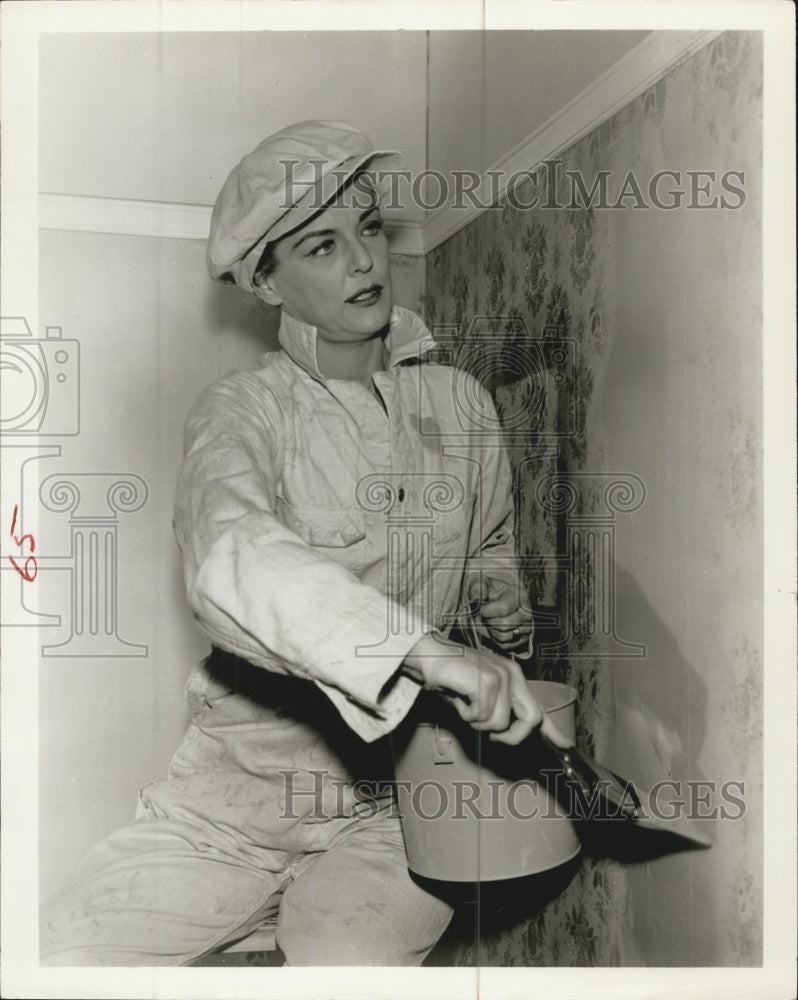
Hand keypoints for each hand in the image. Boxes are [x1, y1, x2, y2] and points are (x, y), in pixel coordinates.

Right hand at [402, 634, 570, 747]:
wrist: (426, 653)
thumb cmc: (449, 676)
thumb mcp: (476, 696)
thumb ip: (494, 711)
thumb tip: (503, 734)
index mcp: (513, 678)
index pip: (537, 708)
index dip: (553, 731)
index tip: (567, 747)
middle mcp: (512, 676)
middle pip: (532, 720)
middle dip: (513, 737)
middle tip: (492, 736)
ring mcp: (502, 677)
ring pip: (500, 724)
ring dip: (477, 722)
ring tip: (465, 702)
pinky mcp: (488, 681)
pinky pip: (482, 717)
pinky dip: (466, 714)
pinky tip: (459, 696)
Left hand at [468, 576, 533, 652]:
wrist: (491, 605)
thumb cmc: (487, 592)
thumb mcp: (479, 584)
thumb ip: (477, 587)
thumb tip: (479, 596)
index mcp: (519, 595)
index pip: (504, 609)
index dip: (488, 611)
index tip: (483, 608)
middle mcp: (526, 612)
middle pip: (505, 624)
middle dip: (490, 621)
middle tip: (488, 616)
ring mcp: (526, 627)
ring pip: (505, 636)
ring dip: (493, 630)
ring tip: (492, 621)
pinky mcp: (522, 639)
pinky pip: (505, 645)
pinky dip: (496, 639)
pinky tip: (496, 629)